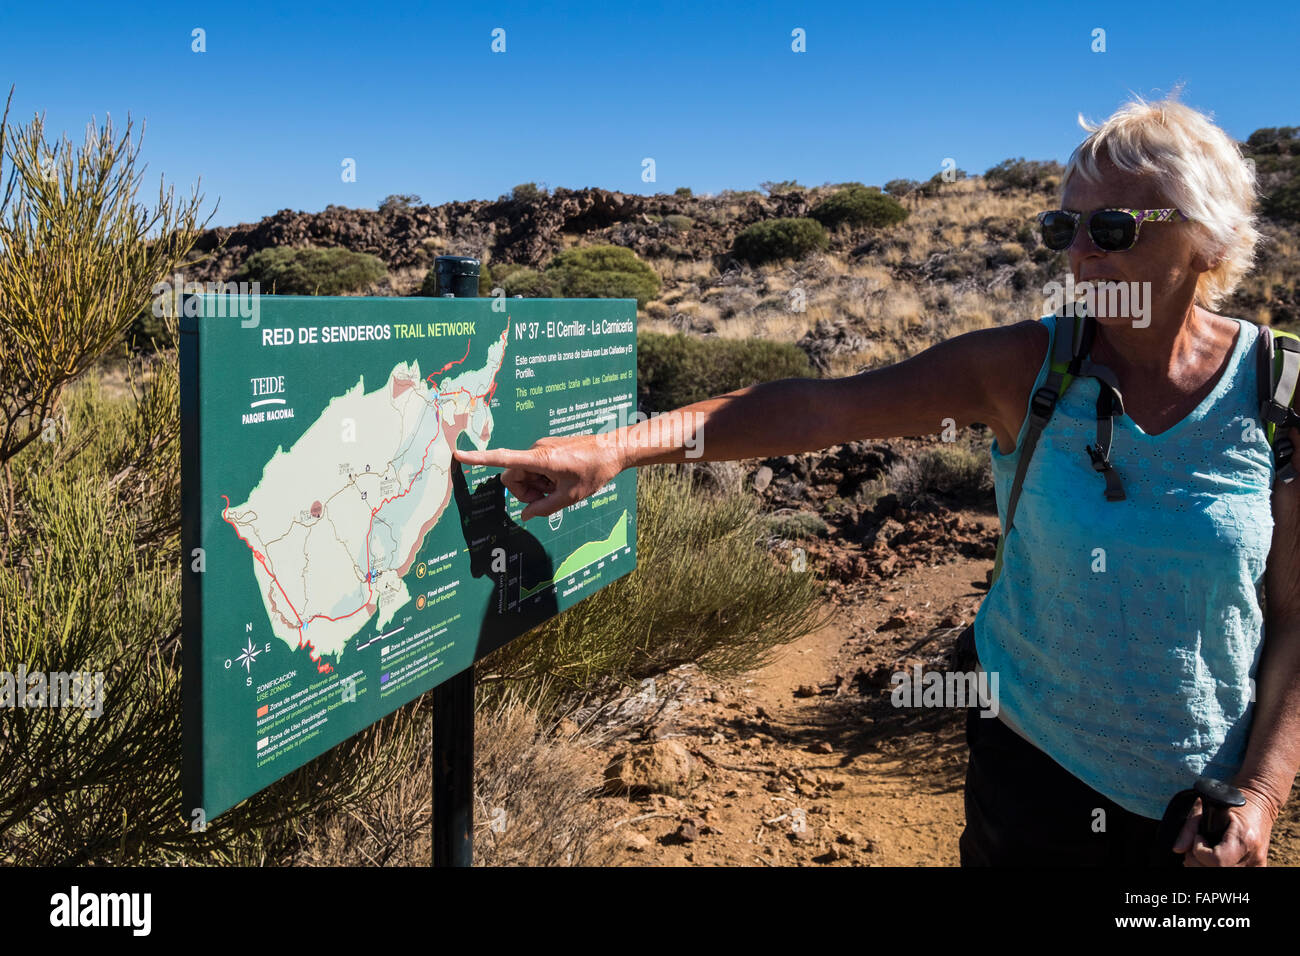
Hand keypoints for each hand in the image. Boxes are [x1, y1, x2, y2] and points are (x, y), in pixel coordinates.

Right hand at [452, 434, 624, 520]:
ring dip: (535, 486)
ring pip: (524, 473)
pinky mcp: (547, 449)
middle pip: (512, 476)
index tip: (458, 454)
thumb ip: (544, 508)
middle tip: (546, 498)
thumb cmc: (593, 472)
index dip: (479, 459)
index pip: (502, 459)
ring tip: (559, 487)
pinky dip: (542, 478)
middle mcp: (536, 450)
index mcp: (539, 459)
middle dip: (523, 492)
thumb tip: (525, 514)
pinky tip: (561, 480)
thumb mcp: (569, 497)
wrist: (613, 450)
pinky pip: (534, 467)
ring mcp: (541, 448)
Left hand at [1172, 786, 1275, 865]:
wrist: (1260, 804)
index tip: (1198, 837)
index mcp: (1243, 838)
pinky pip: (1231, 873)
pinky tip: (1213, 859)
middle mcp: (1253, 856)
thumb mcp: (1208, 808)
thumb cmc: (1230, 804)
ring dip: (1204, 866)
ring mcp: (1257, 865)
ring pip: (1222, 875)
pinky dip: (1217, 867)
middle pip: (1217, 871)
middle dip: (1198, 861)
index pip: (1217, 860)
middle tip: (1195, 847)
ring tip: (1202, 853)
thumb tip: (1177, 849)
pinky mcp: (1257, 868)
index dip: (1200, 850)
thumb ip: (1189, 826)